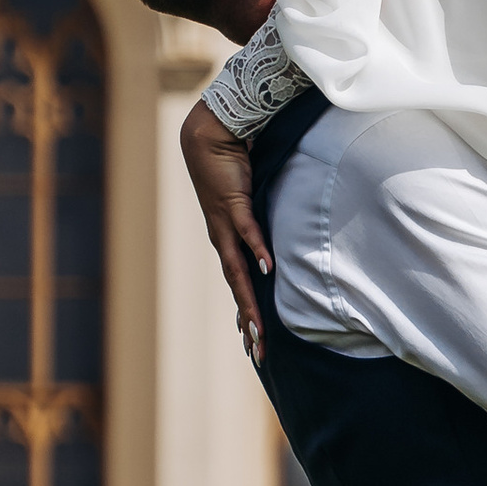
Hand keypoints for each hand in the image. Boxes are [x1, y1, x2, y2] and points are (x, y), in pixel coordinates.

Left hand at [180, 97, 269, 361]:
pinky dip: (257, 250)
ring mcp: (225, 224)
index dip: (246, 312)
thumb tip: (276, 232)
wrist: (210, 134)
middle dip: (249, 321)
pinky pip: (247, 231)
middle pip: (237, 288)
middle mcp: (223, 238)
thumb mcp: (250, 200)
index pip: (238, 284)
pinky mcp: (232, 202)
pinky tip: (267, 269)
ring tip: (259, 328)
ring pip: (238, 271)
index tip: (253, 341)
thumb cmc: (230, 165)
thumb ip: (261, 218)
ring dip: (248, 300)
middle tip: (258, 352)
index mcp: (227, 240)